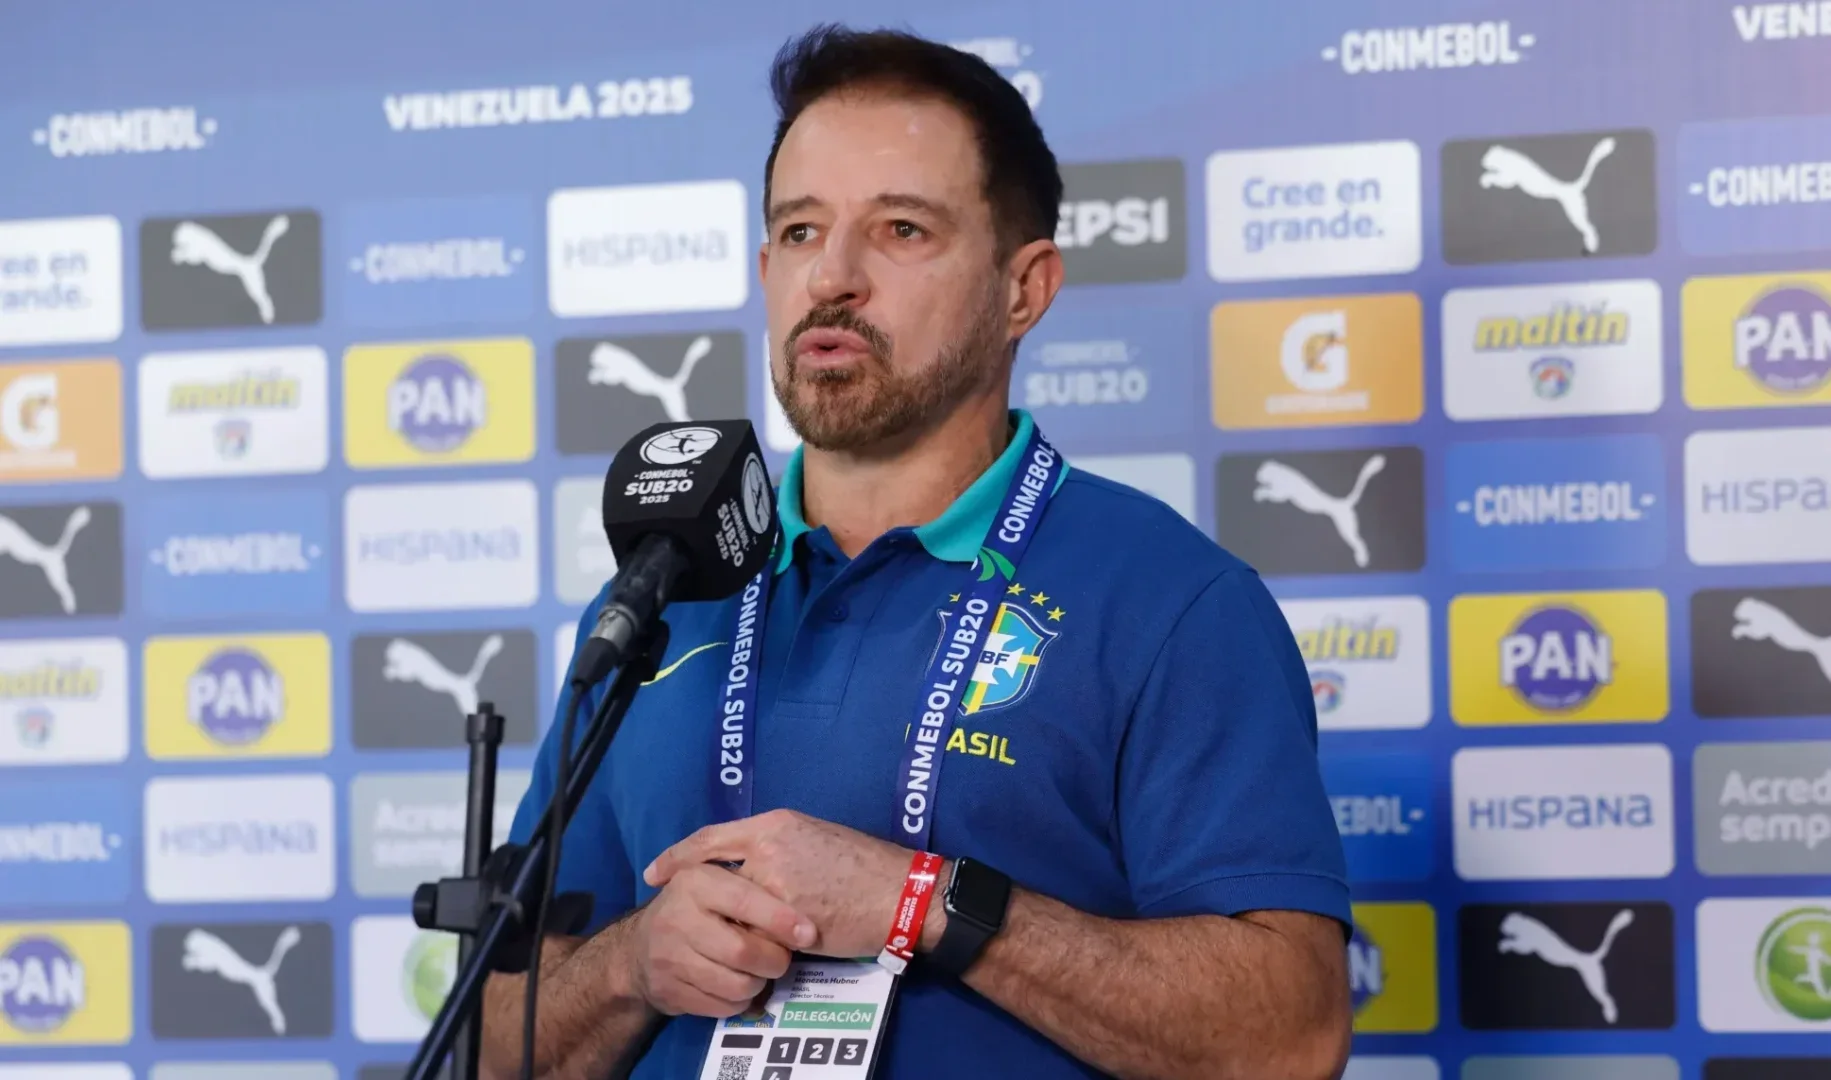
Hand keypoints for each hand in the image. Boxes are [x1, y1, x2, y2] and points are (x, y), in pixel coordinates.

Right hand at [629, 862, 816, 1017]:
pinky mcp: (669, 992)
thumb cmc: (695, 908)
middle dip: (774, 960)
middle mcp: (678, 918)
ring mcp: (670, 958)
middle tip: (781, 958)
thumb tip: (800, 915)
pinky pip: (723, 1008)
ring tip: (758, 971)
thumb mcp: (716, 880)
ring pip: (737, 985)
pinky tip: (737, 986)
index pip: (744, 900)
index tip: (809, 933)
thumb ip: (753, 886)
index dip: (781, 919)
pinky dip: (740, 1002)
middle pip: (743, 951)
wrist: (639, 947)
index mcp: (695, 882)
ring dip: (758, 983)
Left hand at [645, 809, 924, 959]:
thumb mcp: (815, 839)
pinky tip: (760, 951)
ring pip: (734, 910)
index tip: (655, 872)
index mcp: (774, 825)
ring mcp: (776, 886)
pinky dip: (756, 944)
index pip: (710, 839)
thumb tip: (753, 865)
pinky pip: (758, 936)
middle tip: (675, 912)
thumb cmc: (865, 866)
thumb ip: (779, 849)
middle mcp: (768, 849)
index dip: (677, 856)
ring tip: (727, 937)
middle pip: (714, 878)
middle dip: (697, 899)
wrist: (901, 892)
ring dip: (733, 926)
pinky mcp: (788, 921)